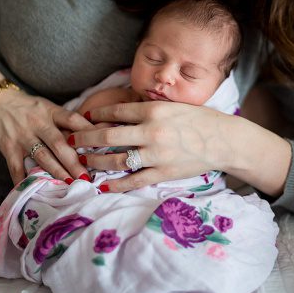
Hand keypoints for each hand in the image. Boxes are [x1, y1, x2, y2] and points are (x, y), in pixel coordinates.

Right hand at [0, 88, 92, 184]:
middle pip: (60, 143)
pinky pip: (16, 166)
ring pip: (42, 156)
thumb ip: (62, 121)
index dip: (89, 133)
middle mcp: (38, 122)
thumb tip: (89, 135)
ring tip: (70, 185)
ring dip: (57, 172)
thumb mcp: (45, 107)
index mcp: (50, 111)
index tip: (102, 148)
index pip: (73, 120)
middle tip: (88, 178)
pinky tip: (32, 191)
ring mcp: (22, 135)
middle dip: (75, 162)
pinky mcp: (7, 145)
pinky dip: (23, 180)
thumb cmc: (24, 105)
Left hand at [75, 100, 231, 191]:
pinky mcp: (163, 173)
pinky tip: (101, 186)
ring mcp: (156, 155)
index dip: (94, 115)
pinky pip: (133, 181)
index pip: (114, 112)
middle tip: (69, 140)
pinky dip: (115, 185)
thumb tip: (117, 112)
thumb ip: (145, 110)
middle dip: (84, 139)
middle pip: (107, 137)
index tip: (81, 118)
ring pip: (116, 161)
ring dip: (95, 162)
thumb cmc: (197, 119)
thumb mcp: (170, 106)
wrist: (224, 140)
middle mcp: (151, 132)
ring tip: (82, 162)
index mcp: (152, 111)